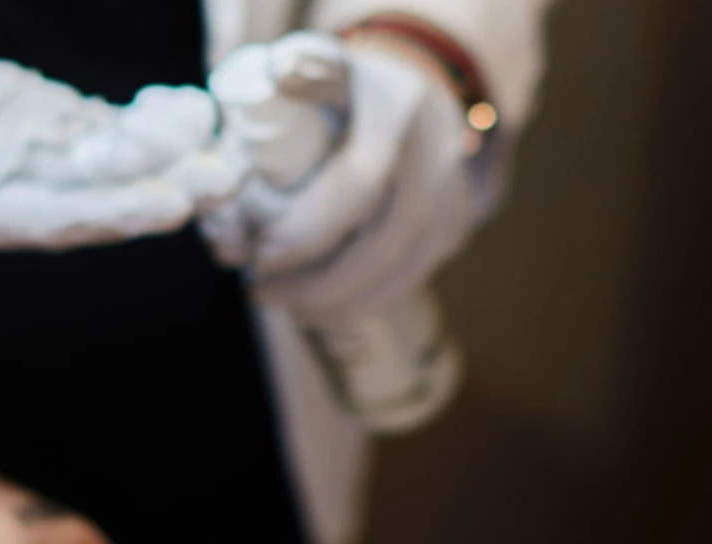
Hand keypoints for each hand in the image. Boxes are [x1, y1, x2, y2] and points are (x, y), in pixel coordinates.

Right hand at [0, 29, 242, 248]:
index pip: (62, 221)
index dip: (117, 212)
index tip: (172, 203)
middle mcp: (19, 193)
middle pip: (105, 196)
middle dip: (167, 187)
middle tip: (228, 177)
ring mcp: (37, 157)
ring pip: (117, 161)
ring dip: (173, 154)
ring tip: (228, 142)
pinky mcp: (44, 120)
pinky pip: (106, 125)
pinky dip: (149, 120)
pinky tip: (192, 109)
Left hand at [200, 31, 473, 323]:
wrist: (427, 95)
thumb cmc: (358, 88)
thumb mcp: (331, 65)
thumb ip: (303, 71)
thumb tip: (280, 77)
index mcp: (399, 119)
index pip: (355, 190)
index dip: (303, 233)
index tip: (257, 253)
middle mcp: (435, 165)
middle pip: (379, 250)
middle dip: (313, 284)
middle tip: (260, 290)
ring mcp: (452, 203)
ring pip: (397, 277)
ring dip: (335, 305)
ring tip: (284, 304)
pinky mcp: (453, 233)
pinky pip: (407, 283)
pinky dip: (360, 305)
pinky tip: (319, 309)